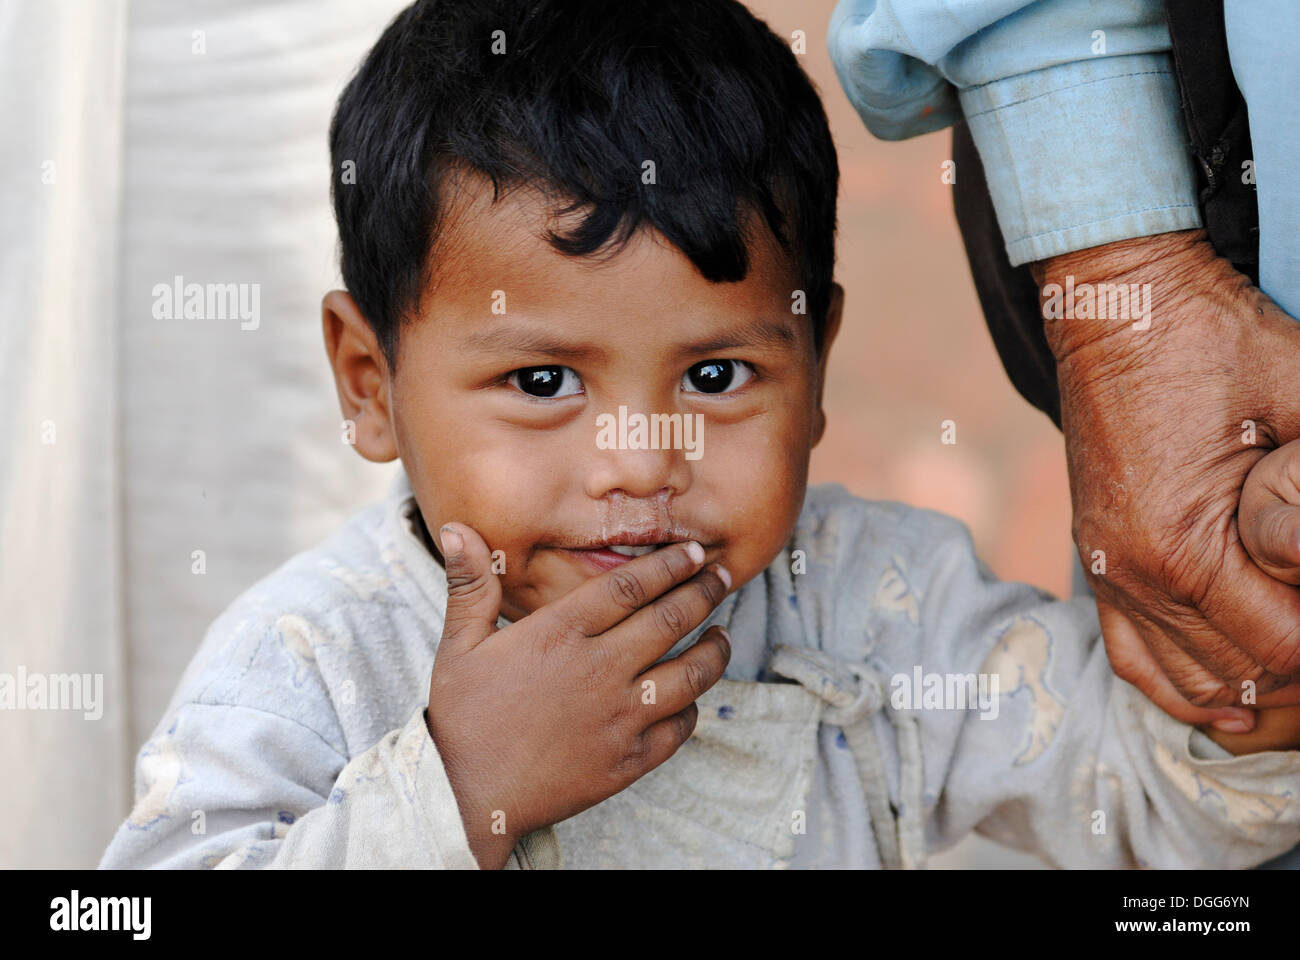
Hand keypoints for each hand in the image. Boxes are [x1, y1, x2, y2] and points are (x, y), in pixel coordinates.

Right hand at [425, 523, 731, 868]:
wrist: (467, 797)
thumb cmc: (463, 718)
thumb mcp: (458, 645)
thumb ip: (470, 585)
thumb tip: (454, 528)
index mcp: (560, 633)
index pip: (631, 585)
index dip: (670, 564)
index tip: (694, 552)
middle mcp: (598, 669)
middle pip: (670, 619)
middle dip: (704, 592)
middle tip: (721, 577)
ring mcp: (618, 717)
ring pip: (690, 674)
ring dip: (714, 649)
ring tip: (722, 634)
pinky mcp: (628, 759)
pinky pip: (679, 727)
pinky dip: (693, 707)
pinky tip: (692, 695)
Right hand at [1039, 230, 1299, 731]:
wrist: (1114, 304)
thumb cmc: (1213, 341)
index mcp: (1183, 543)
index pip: (1281, 646)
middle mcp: (1135, 572)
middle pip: (1237, 674)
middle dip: (1299, 675)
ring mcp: (1106, 568)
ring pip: (1184, 678)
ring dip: (1249, 692)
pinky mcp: (1096, 556)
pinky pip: (1130, 654)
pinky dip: (1177, 689)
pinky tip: (1225, 705)